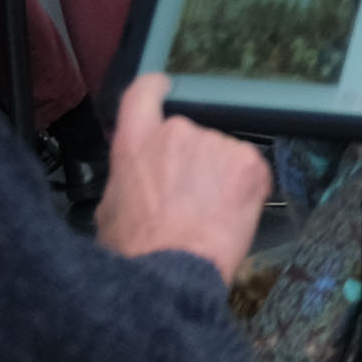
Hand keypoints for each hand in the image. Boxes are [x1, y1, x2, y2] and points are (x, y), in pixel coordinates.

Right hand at [94, 76, 270, 280]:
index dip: (156, 88)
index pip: (144, 93)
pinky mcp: (251, 162)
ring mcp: (218, 143)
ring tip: (206, 215)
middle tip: (187, 198)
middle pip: (191, 133)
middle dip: (192, 160)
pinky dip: (244, 189)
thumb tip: (139, 176)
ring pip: (222, 154)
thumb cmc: (136, 252)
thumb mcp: (110, 210)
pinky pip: (250, 169)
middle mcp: (178, 131)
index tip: (165, 87)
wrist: (173, 273)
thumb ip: (128, 177)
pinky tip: (228, 216)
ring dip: (218, 176)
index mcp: (136, 142)